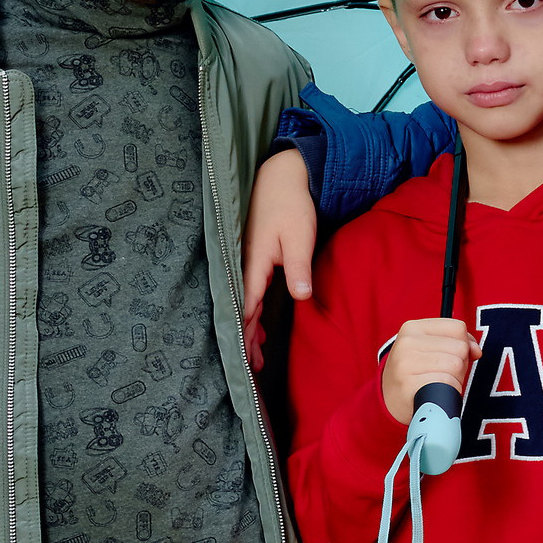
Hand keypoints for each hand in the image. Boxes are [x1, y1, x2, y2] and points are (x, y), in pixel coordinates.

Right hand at [243, 148, 317, 367]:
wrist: (282, 175)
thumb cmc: (291, 204)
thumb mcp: (299, 236)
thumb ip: (298, 267)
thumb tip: (300, 296)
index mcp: (254, 264)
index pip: (246, 307)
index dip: (245, 334)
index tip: (246, 359)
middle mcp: (245, 265)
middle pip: (242, 309)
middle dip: (246, 338)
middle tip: (254, 366)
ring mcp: (248, 261)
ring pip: (244, 301)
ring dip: (250, 326)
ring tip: (256, 353)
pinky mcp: (254, 257)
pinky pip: (249, 290)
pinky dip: (252, 310)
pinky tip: (258, 320)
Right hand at [382, 317, 474, 426]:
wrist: (389, 402)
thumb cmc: (416, 374)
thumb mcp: (431, 349)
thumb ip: (457, 342)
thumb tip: (476, 350)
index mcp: (413, 328)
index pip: (458, 328)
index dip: (462, 345)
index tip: (448, 357)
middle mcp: (407, 342)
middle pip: (460, 348)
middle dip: (459, 365)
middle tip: (439, 374)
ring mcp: (406, 363)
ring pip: (456, 365)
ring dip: (455, 379)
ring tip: (437, 384)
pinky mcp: (409, 384)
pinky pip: (447, 383)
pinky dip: (448, 391)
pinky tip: (434, 393)